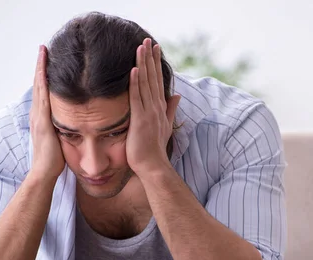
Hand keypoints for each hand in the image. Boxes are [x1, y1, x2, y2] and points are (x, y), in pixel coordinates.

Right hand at [29, 45, 64, 180]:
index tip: (48, 60)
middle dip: (41, 66)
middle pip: (39, 85)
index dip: (45, 76)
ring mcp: (38, 116)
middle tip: (43, 48)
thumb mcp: (60, 141)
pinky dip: (43, 82)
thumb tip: (72, 125)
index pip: (44, 92)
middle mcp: (37, 114)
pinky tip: (46, 71)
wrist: (44, 174)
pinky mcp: (42, 121)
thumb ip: (63, 130)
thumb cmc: (54, 162)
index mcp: (42, 118)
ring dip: (41, 69)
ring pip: (39, 87)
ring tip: (43, 52)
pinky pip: (43, 97)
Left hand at [126, 38, 180, 175]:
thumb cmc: (156, 150)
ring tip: (141, 47)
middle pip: (153, 78)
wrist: (154, 166)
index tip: (154, 48)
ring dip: (144, 65)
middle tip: (148, 40)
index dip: (156, 64)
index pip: (158, 81)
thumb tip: (177, 96)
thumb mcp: (165, 126)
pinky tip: (134, 69)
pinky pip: (138, 98)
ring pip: (146, 84)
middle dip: (150, 58)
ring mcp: (150, 113)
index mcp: (160, 108)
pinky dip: (136, 83)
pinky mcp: (141, 119)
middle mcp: (157, 108)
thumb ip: (171, 110)